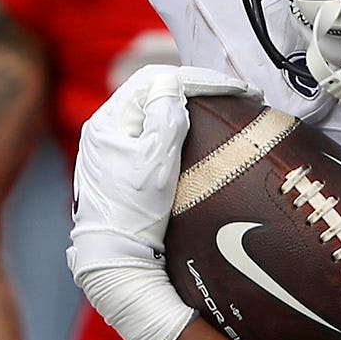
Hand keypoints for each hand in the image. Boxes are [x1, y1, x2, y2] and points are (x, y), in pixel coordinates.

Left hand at [66, 63, 252, 339]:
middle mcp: (105, 129)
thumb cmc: (133, 214)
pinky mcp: (123, 164)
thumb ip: (165, 120)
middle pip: (154, 90)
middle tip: (235, 91)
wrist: (116, 259)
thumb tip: (174, 87)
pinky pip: (153, 129)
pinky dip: (178, 122)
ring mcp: (113, 146)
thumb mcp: (154, 163)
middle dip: (196, 86)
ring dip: (189, 102)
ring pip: (154, 108)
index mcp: (107, 121)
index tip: (234, 87)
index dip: (198, 80)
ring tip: (222, 102)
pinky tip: (199, 126)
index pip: (155, 81)